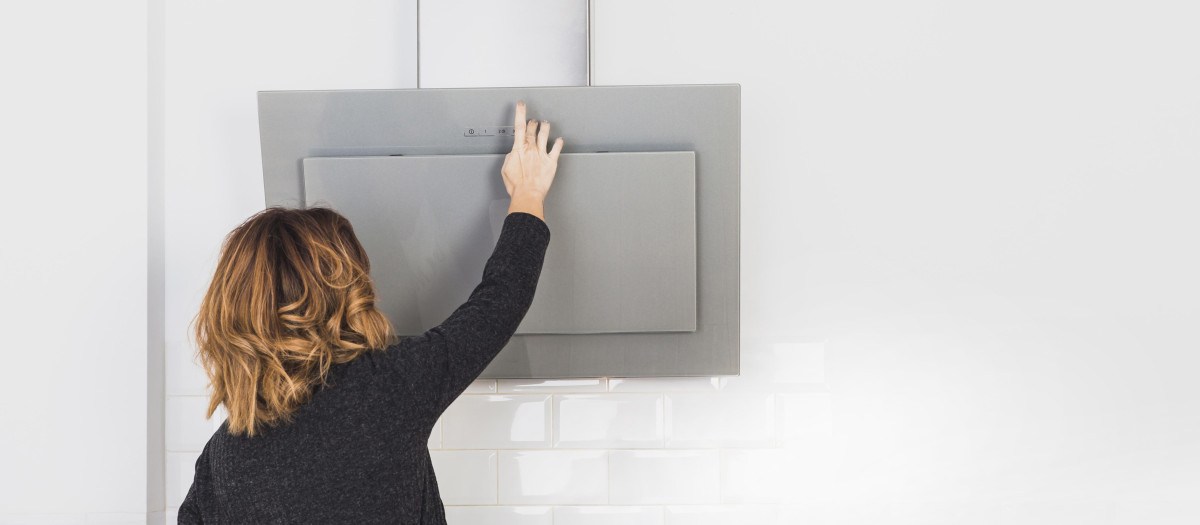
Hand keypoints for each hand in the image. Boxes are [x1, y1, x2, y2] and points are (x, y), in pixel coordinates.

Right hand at [502, 100, 562, 220]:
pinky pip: (556, 149)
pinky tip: (560, 140)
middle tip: (533, 120)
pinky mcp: (551, 162)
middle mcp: (531, 149)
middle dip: (532, 123)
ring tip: (545, 124)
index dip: (520, 113)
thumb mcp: (505, 168)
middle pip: (532, 130)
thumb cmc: (516, 185)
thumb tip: (513, 154)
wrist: (527, 194)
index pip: (519, 126)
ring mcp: (542, 154)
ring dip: (545, 128)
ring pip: (544, 135)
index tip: (521, 105)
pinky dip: (558, 143)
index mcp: (519, 149)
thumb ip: (510, 158)